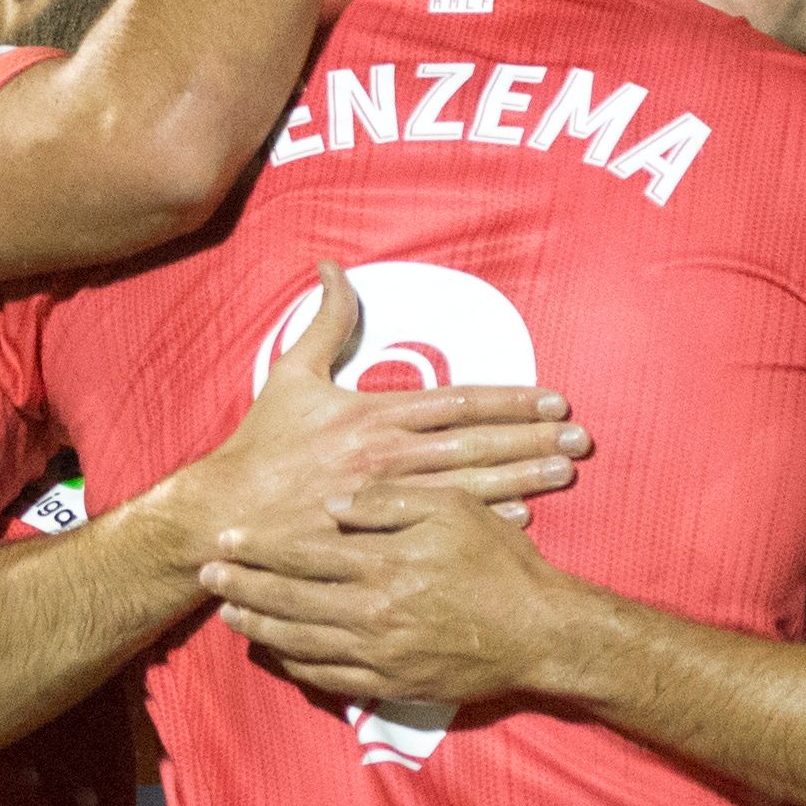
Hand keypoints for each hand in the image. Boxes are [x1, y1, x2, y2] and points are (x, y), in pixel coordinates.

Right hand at [162, 263, 587, 562]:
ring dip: (523, 478)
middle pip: (475, 445)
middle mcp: (385, 455)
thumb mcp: (290, 374)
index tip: (555, 401)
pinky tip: (526, 518)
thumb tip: (331, 268)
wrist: (224, 513)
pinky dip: (484, 522)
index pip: (458, 402)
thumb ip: (323, 321)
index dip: (511, 400)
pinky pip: (440, 528)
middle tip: (581, 440)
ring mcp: (385, 499)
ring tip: (566, 473)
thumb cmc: (260, 445)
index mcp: (371, 414)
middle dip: (532, 440)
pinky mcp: (377, 536)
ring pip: (468, 486)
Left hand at [199, 473, 593, 711]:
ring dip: (258, 625)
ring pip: (299, 640)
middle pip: (289, 598)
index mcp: (383, 563)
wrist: (540, 633)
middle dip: (243, 584)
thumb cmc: (500, 563)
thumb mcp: (454, 509)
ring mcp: (378, 653)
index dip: (261, 545)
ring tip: (229, 611)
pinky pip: (326, 677)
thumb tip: (333, 503)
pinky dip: (293, 664)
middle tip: (208, 572)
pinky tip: (275, 652)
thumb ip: (390, 501)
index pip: (304, 552)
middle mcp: (372, 610)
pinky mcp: (389, 683)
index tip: (229, 537)